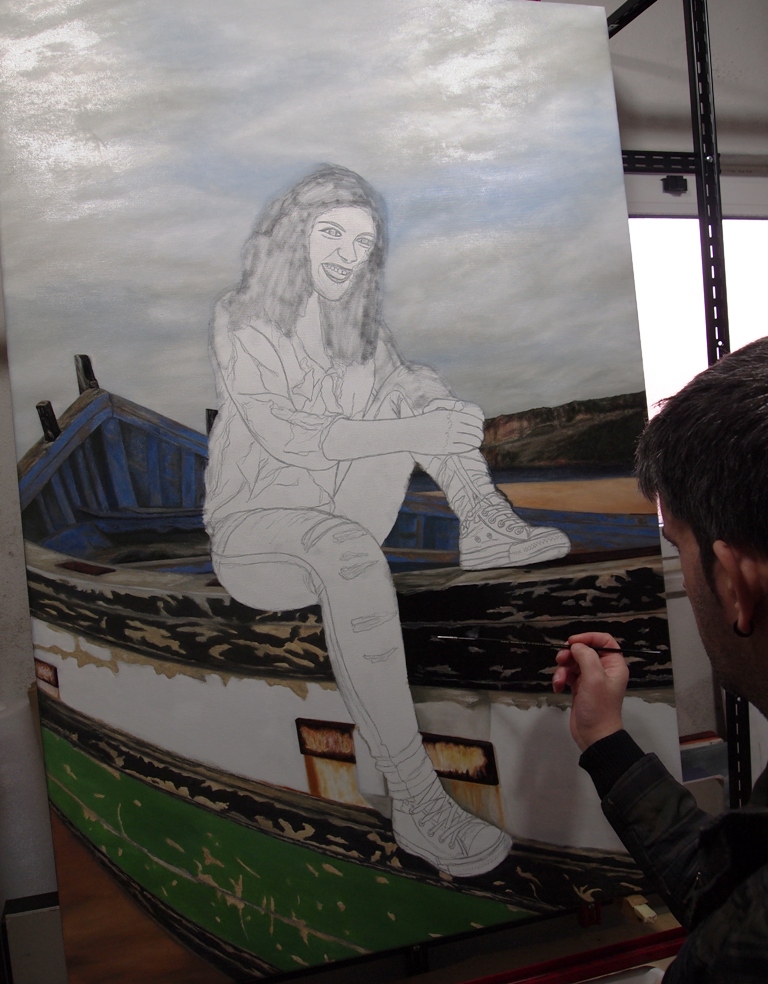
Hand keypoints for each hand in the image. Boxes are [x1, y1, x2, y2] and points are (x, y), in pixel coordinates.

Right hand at [404, 401, 484, 455]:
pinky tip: (469, 448)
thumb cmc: (423, 423)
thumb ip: (450, 411)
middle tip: (479, 438)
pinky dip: (468, 448)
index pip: (473, 419)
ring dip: (475, 443)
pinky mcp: (445, 448)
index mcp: (450, 414)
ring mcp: (448, 437)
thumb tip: (462, 408)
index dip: (478, 424)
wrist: (408, 433)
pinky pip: (463, 448)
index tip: (478, 427)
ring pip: (470, 440)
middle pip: (474, 431)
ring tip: (475, 444)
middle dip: (478, 435)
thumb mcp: (437, 412)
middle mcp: (450, 425)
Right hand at [551, 632, 628, 750]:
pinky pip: (568, 675)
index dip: (588, 637)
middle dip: (570, 654)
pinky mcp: (580, 688)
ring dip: (563, 669)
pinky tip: (557, 688)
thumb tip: (576, 646)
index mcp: (614, 665)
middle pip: (585, 651)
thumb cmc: (598, 707)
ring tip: (558, 681)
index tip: (572, 642)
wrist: (594, 736)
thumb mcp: (594, 678)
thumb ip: (586, 656)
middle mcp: (604, 670)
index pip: (604, 641)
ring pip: (573, 663)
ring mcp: (591, 679)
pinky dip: (561, 679)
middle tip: (560, 659)